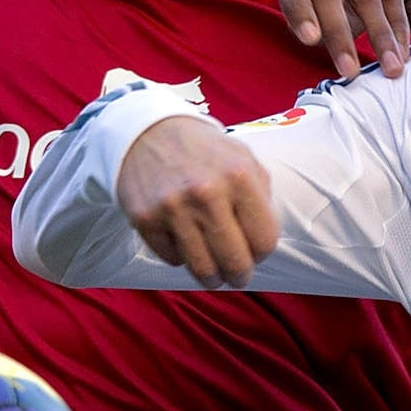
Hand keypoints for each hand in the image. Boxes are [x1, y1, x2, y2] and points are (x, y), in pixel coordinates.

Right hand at [118, 117, 277, 286]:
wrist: (148, 131)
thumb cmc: (203, 151)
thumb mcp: (243, 158)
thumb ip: (261, 195)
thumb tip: (263, 240)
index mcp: (238, 176)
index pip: (264, 241)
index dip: (262, 253)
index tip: (255, 252)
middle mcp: (206, 193)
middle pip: (235, 262)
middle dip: (240, 275)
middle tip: (238, 276)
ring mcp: (173, 207)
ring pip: (203, 269)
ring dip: (213, 278)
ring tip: (215, 276)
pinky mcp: (145, 218)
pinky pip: (172, 258)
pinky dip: (181, 257)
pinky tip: (184, 241)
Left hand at [267, 0, 410, 81]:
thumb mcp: (316, 10)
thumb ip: (314, 28)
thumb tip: (327, 50)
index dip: (298, 9)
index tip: (311, 40)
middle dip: (340, 33)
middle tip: (351, 70)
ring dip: (379, 34)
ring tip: (390, 67)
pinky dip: (397, 20)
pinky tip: (401, 46)